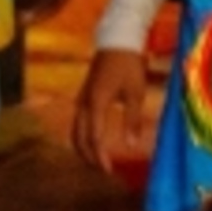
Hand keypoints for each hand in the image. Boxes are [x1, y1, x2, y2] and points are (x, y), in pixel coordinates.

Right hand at [72, 47, 151, 172]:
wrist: (117, 40)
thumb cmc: (129, 65)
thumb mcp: (135, 93)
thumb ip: (132, 120)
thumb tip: (131, 145)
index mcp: (96, 104)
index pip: (94, 137)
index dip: (100, 156)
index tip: (108, 171)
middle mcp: (83, 104)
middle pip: (80, 137)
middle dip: (89, 156)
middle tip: (102, 170)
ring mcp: (81, 99)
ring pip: (76, 130)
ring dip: (83, 147)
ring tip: (95, 160)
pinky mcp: (83, 95)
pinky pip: (78, 122)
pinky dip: (83, 135)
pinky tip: (92, 141)